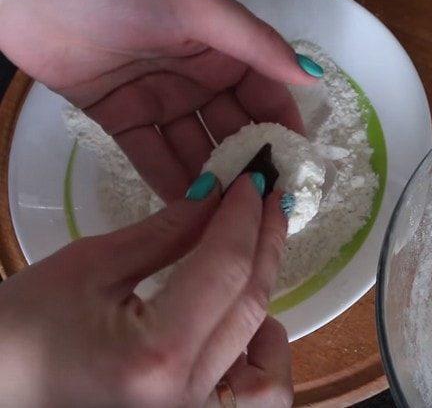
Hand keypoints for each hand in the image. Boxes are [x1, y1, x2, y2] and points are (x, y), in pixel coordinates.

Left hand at [0, 0, 319, 200]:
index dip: (282, 131)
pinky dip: (167, 180)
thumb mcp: (199, 9)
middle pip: (233, 128)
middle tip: (260, 206)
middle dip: (248, 164)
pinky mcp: (120, 117)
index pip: (266, 96)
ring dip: (210, 179)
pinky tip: (187, 211)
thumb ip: (257, 45)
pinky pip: (150, 155)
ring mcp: (159, 99)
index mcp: (223, 49)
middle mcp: (197, 77)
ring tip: (226, 217)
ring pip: (194, 148)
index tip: (296, 171)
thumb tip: (313, 76)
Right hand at [0, 175, 292, 406]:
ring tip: (250, 270)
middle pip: (252, 306)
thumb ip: (164, 234)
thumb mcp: (87, 267)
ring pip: (270, 369)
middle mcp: (187, 395)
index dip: (244, 217)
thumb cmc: (19, 331)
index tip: (253, 181)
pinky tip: (239, 328)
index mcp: (158, 354)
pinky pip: (255, 399)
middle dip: (265, 244)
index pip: (226, 270)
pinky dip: (262, 362)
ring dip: (270, 311)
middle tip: (266, 202)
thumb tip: (216, 195)